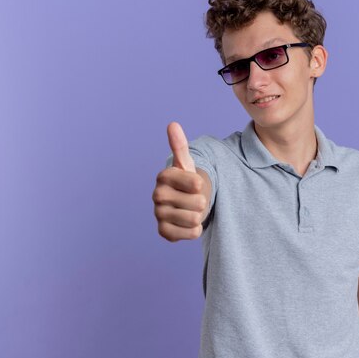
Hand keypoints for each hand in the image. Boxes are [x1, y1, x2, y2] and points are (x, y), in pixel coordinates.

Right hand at [153, 122, 208, 241]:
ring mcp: (159, 214)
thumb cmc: (187, 183)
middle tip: (193, 199)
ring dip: (198, 216)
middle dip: (201, 202)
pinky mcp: (163, 232)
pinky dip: (194, 230)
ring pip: (195, 219)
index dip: (200, 185)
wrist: (182, 205)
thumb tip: (172, 124)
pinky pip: (191, 233)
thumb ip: (180, 146)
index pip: (196, 183)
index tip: (195, 184)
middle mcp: (157, 195)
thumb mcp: (186, 164)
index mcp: (164, 176)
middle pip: (199, 203)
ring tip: (190, 210)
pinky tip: (186, 222)